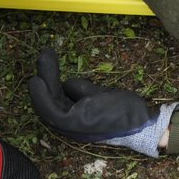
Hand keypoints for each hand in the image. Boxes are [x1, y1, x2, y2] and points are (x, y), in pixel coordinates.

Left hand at [28, 49, 176, 155]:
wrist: (143, 124)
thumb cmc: (123, 111)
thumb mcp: (100, 97)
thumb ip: (81, 91)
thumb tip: (67, 85)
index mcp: (74, 124)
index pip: (49, 110)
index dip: (40, 94)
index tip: (35, 77)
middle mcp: (72, 124)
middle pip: (52, 100)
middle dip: (47, 77)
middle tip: (45, 54)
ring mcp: (77, 119)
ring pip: (57, 98)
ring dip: (52, 79)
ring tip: (49, 57)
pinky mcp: (84, 113)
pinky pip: (67, 99)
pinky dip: (62, 87)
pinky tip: (61, 75)